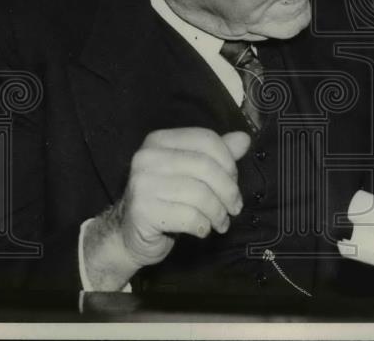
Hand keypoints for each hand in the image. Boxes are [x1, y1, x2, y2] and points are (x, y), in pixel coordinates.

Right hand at [83, 128, 249, 289]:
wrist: (129, 235)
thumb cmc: (165, 200)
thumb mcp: (191, 173)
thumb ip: (217, 155)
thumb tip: (244, 139)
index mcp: (159, 140)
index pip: (206, 139)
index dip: (229, 161)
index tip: (235, 181)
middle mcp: (147, 157)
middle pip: (206, 166)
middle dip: (228, 190)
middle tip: (235, 208)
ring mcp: (142, 183)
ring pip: (200, 194)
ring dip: (218, 212)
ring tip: (221, 222)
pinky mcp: (142, 211)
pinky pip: (189, 216)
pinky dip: (203, 225)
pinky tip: (202, 230)